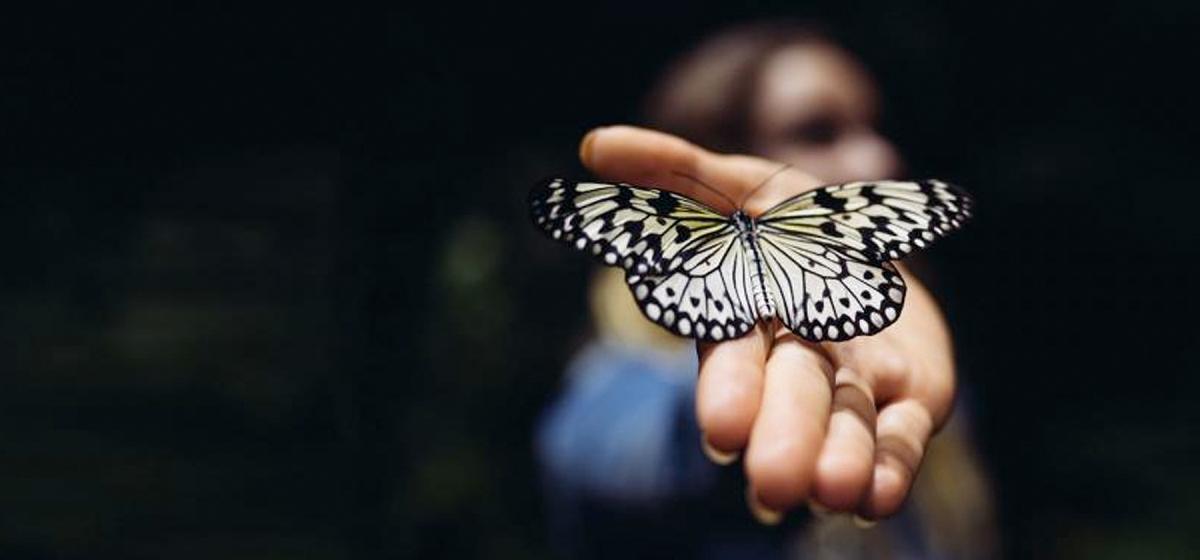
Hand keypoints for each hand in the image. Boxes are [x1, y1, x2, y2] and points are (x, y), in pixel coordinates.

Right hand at [578, 125, 956, 521]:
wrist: (878, 248)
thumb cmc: (794, 221)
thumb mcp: (738, 185)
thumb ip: (674, 171)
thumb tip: (593, 144)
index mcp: (749, 313)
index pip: (734, 352)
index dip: (731, 388)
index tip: (724, 432)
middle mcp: (798, 358)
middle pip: (792, 395)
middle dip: (784, 433)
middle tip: (775, 483)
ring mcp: (854, 384)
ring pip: (845, 425)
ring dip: (839, 459)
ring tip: (834, 495)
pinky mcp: (909, 400)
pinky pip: (900, 438)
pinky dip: (889, 467)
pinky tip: (877, 499)